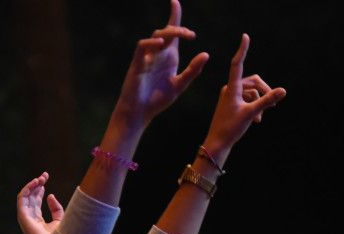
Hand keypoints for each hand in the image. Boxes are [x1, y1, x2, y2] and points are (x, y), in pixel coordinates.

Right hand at [16, 172, 63, 233]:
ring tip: (40, 178)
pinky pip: (22, 198)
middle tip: (44, 175)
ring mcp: (25, 215)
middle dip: (37, 184)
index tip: (46, 178)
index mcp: (37, 219)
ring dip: (32, 185)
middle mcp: (30, 216)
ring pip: (25, 195)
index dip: (40, 188)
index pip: (36, 200)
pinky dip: (27, 189)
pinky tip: (35, 183)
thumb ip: (56, 208)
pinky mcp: (22, 214)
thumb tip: (50, 195)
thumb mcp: (59, 220)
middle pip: (31, 196)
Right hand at [113, 1, 207, 126]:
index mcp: (169, 57)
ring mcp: (147, 58)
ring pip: (156, 36)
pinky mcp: (137, 64)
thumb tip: (206, 54)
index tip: (175, 2)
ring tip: (180, 35)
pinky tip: (161, 43)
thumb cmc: (157, 100)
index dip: (174, 15)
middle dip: (178, 28)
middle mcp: (158, 54)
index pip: (172, 32)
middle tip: (191, 35)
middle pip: (167, 32)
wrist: (140, 113)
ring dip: (169, 33)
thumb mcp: (179, 85)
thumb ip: (193, 70)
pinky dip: (151, 42)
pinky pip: (142, 47)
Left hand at [200, 34, 286, 163]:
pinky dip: (254, 107)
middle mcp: (230, 89)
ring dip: (259, 102)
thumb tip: (284, 91)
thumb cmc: (231, 128)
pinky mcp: (231, 104)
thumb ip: (267, 101)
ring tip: (261, 118)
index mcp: (232, 88)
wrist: (217, 143)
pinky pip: (247, 100)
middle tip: (274, 104)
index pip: (237, 64)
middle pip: (252, 81)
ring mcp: (230, 97)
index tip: (245, 36)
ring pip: (251, 92)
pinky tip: (256, 121)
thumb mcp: (251, 113)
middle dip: (264, 90)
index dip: (242, 50)